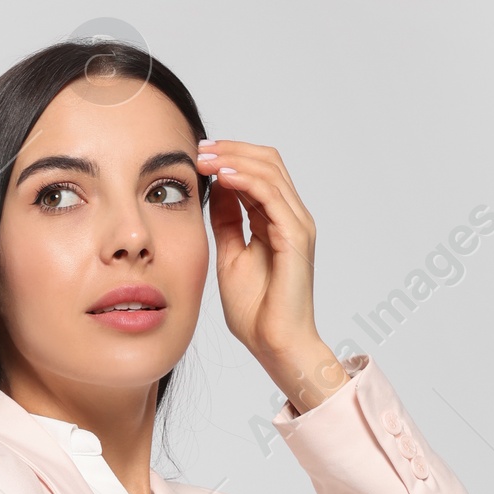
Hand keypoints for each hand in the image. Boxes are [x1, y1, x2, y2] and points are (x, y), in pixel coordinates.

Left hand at [195, 140, 347, 412]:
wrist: (275, 344)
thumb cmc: (256, 311)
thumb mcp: (230, 256)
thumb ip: (227, 222)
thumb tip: (215, 188)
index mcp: (277, 221)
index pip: (258, 172)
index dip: (229, 158)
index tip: (197, 156)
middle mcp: (292, 217)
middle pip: (268, 162)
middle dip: (231, 151)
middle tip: (199, 149)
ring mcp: (296, 226)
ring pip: (270, 172)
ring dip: (235, 159)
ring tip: (204, 158)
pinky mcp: (296, 238)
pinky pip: (272, 197)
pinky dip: (247, 181)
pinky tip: (222, 177)